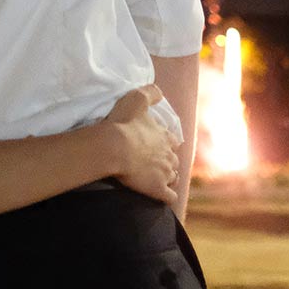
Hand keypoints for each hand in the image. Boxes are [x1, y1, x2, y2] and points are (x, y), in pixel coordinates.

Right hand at [106, 84, 179, 206]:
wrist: (114, 147)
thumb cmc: (123, 122)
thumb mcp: (136, 98)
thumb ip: (150, 93)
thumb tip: (160, 91)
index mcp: (165, 136)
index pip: (172, 141)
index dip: (166, 143)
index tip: (157, 145)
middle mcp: (170, 155)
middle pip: (174, 161)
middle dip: (168, 162)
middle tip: (154, 163)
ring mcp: (166, 174)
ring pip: (174, 178)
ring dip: (168, 178)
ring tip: (156, 178)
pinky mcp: (158, 189)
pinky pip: (170, 197)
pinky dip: (167, 196)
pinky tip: (161, 195)